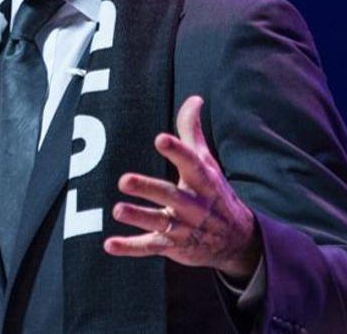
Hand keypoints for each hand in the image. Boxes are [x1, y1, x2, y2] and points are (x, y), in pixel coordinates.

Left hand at [104, 95, 260, 279]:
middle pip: (170, 195)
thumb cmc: (214, 192)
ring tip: (117, 209)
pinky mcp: (172, 246)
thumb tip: (194, 98)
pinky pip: (150, 247)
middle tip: (124, 180)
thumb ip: (192, 132)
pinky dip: (130, 247)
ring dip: (138, 217)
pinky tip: (109, 244)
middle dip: (148, 188)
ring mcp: (183, 227)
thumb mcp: (207, 162)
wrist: (236, 240)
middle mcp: (194, 204)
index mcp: (203, 180)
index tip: (161, 139)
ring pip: (159, 222)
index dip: (177, 151)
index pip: (190, 163)